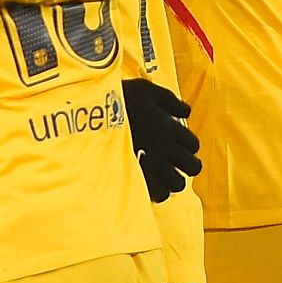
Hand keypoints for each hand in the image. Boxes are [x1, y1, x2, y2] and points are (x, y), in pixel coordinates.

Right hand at [124, 78, 201, 202]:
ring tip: (161, 174)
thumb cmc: (117, 97)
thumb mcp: (145, 89)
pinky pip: (160, 193)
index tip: (175, 143)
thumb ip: (169, 99)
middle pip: (192, 166)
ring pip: (178, 183)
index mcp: (169, 127)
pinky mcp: (140, 176)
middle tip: (173, 161)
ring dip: (172, 179)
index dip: (186, 145)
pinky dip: (158, 190)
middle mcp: (166, 148)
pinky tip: (149, 182)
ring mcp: (154, 164)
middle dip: (186, 164)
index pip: (192, 143)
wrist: (90, 113)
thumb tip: (186, 111)